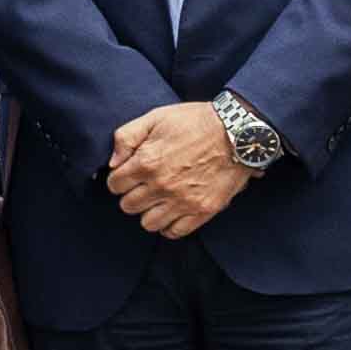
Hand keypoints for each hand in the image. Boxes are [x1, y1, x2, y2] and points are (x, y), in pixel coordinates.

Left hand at [108, 102, 256, 239]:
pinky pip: (174, 232)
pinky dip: (169, 225)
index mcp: (147, 162)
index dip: (120, 178)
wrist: (237, 131)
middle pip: (128, 206)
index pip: (115, 185)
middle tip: (145, 185)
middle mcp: (162, 185)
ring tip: (159, 199)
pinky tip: (173, 211)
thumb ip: (126, 137)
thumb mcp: (156, 117)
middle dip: (133, 194)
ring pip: (148, 223)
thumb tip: (113, 163)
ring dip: (149, 212)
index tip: (130, 174)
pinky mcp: (202, 210)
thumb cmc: (196, 121)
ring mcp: (183, 201)